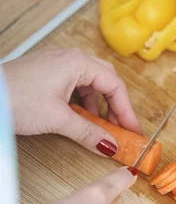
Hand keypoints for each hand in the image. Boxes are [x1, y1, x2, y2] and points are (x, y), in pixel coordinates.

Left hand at [3, 46, 141, 156]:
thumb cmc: (15, 99)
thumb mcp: (57, 120)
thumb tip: (110, 145)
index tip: (132, 130)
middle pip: (106, 80)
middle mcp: (70, 57)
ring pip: (89, 82)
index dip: (127, 110)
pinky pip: (73, 83)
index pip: (115, 86)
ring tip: (97, 126)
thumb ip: (89, 133)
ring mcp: (56, 62)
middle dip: (115, 105)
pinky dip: (81, 101)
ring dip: (97, 104)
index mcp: (78, 63)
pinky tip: (77, 116)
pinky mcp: (45, 71)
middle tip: (120, 127)